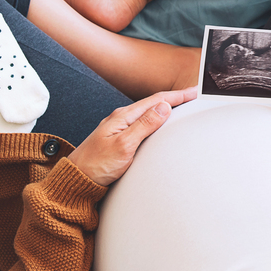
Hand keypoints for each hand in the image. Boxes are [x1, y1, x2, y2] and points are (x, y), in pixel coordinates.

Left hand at [69, 86, 196, 185]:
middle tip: (193, 96)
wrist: (76, 179)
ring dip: (166, 107)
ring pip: (148, 112)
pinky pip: (143, 122)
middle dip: (175, 98)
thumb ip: (144, 125)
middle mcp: (121, 118)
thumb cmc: (96, 165)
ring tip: (181, 106)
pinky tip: (160, 123)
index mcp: (123, 116)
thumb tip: (164, 107)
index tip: (194, 91)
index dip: (177, 95)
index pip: (156, 100)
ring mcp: (120, 127)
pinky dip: (156, 119)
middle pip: (153, 103)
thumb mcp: (124, 145)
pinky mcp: (119, 137)